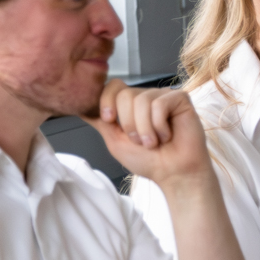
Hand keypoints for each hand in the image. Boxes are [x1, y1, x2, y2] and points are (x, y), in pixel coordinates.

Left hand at [85, 81, 210, 188]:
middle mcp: (147, 97)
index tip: (109, 120)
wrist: (174, 174)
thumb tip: (79, 107)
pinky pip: (160, 104)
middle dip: (128, 123)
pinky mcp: (181, 99)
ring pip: (142, 100)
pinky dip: (159, 126)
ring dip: (145, 129)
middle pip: (125, 94)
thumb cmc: (149, 161)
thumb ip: (100, 121)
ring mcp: (164, 97)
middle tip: (140, 141)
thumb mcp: (115, 140)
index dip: (106, 101)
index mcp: (131, 105)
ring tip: (154, 142)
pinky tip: (167, 136)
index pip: (113, 86)